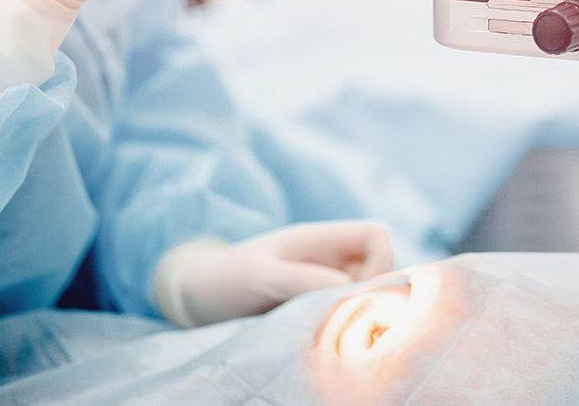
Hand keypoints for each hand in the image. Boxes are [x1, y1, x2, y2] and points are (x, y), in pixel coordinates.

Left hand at [157, 221, 395, 327]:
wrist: (197, 300)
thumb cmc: (225, 279)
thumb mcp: (261, 276)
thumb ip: (304, 280)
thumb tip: (353, 292)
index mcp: (318, 240)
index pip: (376, 235)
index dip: (381, 262)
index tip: (358, 294)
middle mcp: (328, 260)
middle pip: (379, 267)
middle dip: (375, 294)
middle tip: (352, 322)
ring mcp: (323, 283)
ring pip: (365, 295)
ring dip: (360, 314)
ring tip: (338, 335)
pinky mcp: (316, 309)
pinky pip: (347, 315)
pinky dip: (345, 329)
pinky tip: (329, 343)